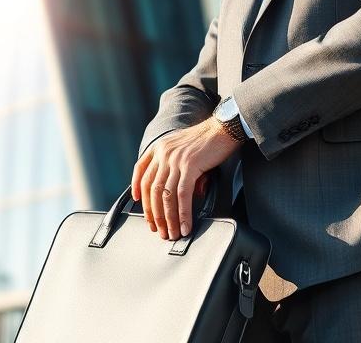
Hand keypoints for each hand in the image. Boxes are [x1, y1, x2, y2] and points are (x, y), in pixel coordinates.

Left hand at [131, 118, 241, 239]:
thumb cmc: (206, 139)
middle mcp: (164, 153)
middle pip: (152, 189)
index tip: (137, 201)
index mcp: (160, 147)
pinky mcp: (190, 166)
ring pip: (166, 196)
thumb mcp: (183, 148)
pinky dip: (183, 214)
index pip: (141, 171)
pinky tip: (185, 225)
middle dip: (153, 213)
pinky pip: (182, 195)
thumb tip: (179, 197)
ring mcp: (176, 160)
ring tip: (172, 233)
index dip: (137, 187)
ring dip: (168, 218)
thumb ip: (175, 168)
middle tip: (158, 229)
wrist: (223, 127)